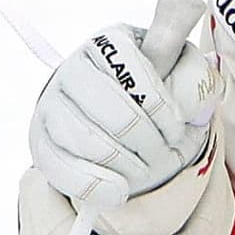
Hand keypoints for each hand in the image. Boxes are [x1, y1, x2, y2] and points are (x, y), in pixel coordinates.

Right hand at [24, 0, 221, 234]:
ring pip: (91, 144)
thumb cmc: (158, 96)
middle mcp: (73, 68)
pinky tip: (119, 192)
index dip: (162, 109)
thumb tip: (192, 51)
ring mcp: (51, 105)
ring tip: (148, 170)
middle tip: (166, 155)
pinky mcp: (41, 141)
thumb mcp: (183, 78)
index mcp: (109, 43)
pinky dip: (96, 186)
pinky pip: (64, 169)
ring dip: (130, 166)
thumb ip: (192, 70)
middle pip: (115, 114)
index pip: (134, 74)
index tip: (178, 130)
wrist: (123, 125)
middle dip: (150, 143)